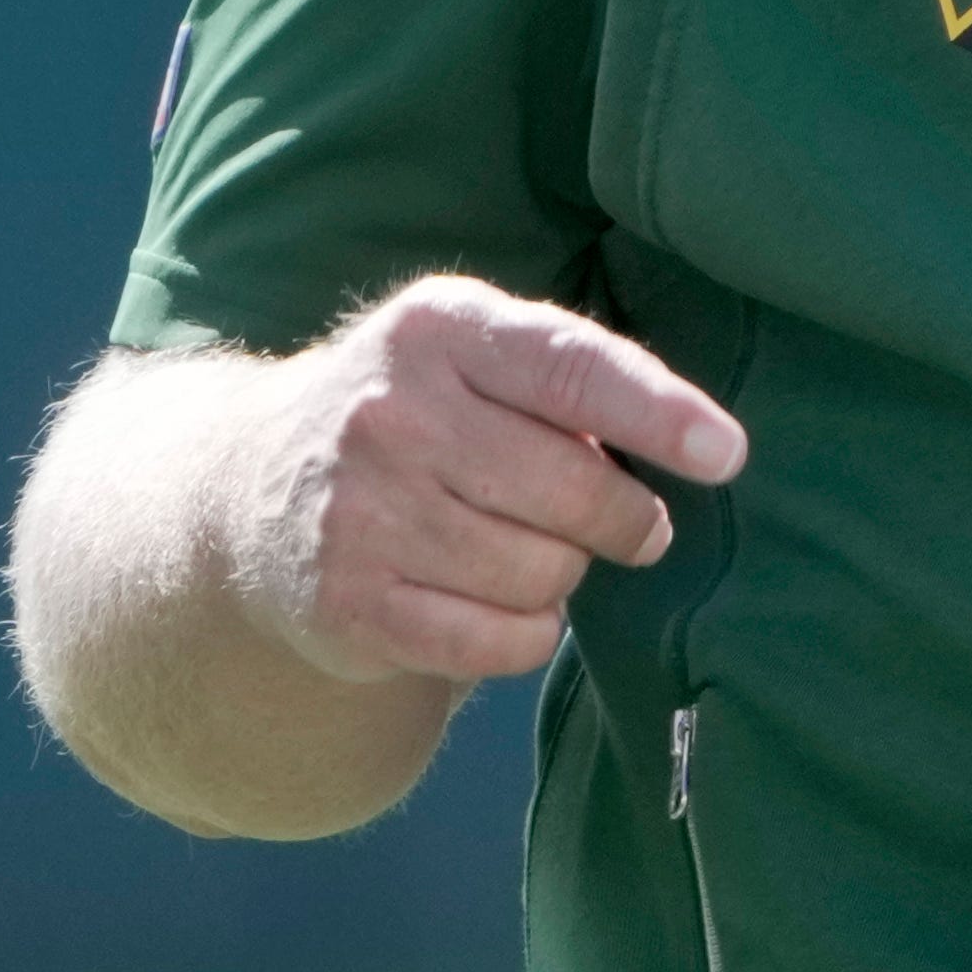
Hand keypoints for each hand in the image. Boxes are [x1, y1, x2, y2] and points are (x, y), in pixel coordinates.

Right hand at [230, 277, 746, 689]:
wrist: (247, 485)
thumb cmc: (407, 412)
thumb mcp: (467, 354)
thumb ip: (564, 380)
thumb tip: (692, 446)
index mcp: (436, 330)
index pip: (569, 367)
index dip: (658, 413)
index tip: (725, 454)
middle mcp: (390, 413)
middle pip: (573, 490)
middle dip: (624, 520)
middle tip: (626, 526)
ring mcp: (362, 512)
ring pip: (543, 575)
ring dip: (559, 576)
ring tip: (518, 550)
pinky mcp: (349, 602)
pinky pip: (501, 642)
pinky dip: (523, 635)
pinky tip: (489, 602)